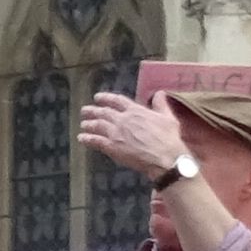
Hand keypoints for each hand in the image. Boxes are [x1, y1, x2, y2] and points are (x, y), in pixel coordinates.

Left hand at [73, 91, 192, 179]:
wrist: (165, 157)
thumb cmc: (169, 139)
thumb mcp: (168, 118)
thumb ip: (161, 105)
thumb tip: (159, 93)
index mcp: (136, 111)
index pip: (117, 101)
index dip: (106, 98)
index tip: (97, 97)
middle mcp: (123, 120)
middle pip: (104, 112)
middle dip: (93, 110)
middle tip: (85, 110)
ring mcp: (116, 133)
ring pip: (98, 125)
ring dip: (89, 124)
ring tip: (83, 124)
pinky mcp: (113, 147)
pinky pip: (96, 141)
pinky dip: (87, 139)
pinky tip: (81, 138)